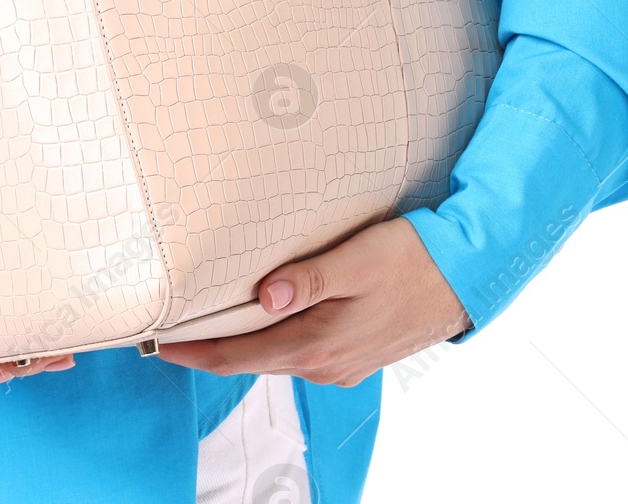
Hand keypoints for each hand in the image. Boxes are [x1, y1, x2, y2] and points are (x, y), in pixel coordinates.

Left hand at [156, 217, 469, 385]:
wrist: (468, 279)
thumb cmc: (414, 260)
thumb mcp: (359, 260)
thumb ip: (309, 279)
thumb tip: (264, 296)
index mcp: (319, 345)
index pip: (239, 357)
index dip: (195, 353)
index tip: (158, 344)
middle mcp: (326, 366)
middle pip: (252, 362)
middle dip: (210, 349)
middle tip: (171, 331)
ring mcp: (343, 366)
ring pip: (277, 358)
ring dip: (243, 344)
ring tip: (208, 322)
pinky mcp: (355, 356)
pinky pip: (301, 353)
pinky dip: (274, 341)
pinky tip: (264, 321)